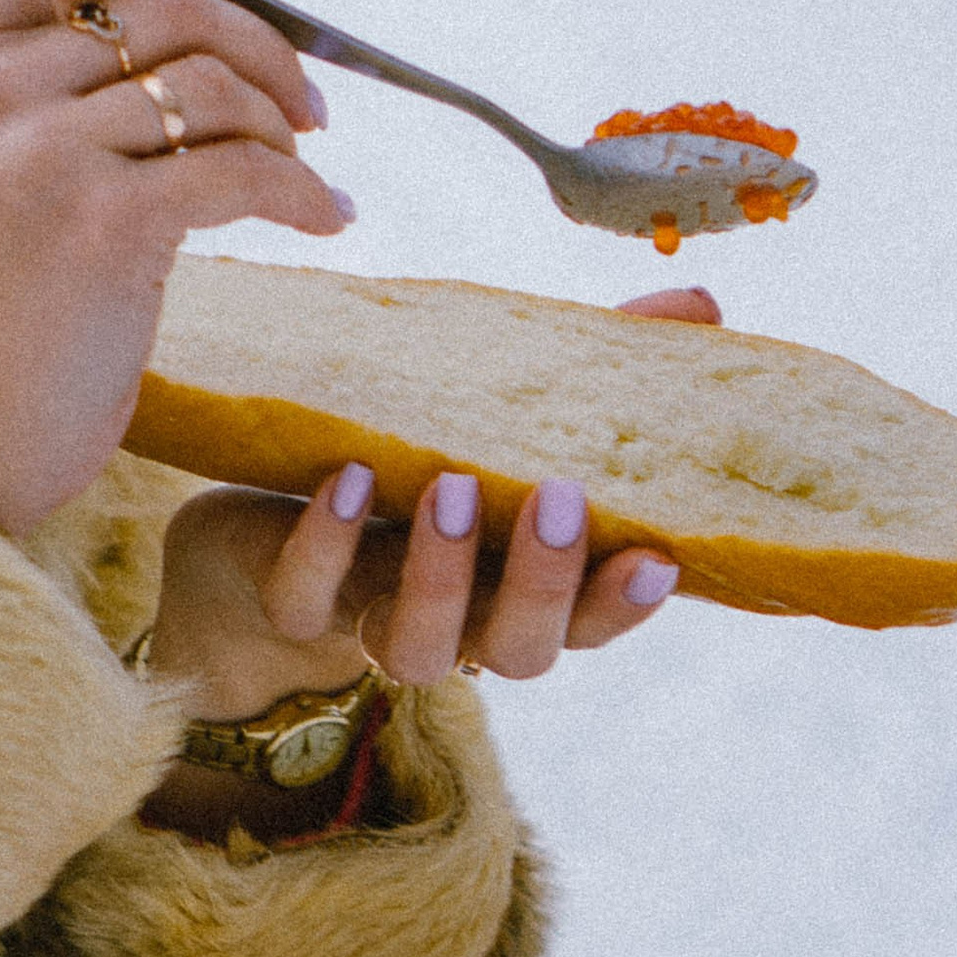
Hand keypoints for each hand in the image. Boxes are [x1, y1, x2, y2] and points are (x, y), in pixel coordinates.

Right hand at [0, 0, 351, 535]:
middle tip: (306, 107)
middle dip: (263, 47)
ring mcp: (40, 153)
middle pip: (170, 3)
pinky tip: (326, 220)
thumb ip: (40, 93)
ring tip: (306, 170)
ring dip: (286, 125)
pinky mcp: (103, 224)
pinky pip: (243, 171)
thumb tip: (171, 35)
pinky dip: (304, 194)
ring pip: (215, 84)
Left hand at [141, 286, 722, 717]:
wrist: (255, 526)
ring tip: (446, 486)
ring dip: (438, 576)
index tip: (659, 556)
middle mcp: (456, 621)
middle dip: (544, 585)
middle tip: (554, 500)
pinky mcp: (289, 601)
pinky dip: (326, 545)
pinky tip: (346, 479)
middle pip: (520, 651)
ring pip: (416, 648)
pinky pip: (306, 599)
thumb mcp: (500, 412)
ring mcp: (369, 617)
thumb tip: (701, 304)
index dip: (625, 603)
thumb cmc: (409, 462)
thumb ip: (600, 366)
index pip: (593, 621)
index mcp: (516, 586)